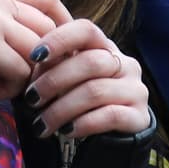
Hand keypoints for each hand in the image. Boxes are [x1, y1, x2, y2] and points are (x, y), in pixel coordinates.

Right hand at [0, 0, 72, 103]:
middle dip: (43, 60)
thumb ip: (7, 23)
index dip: (63, 24)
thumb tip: (50, 38)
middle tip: (24, 81)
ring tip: (0, 87)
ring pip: (37, 50)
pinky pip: (21, 70)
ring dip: (25, 77)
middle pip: (47, 27)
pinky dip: (11, 88)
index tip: (61, 51)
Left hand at [24, 19, 150, 139]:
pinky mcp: (140, 117)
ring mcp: (136, 90)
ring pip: (95, 91)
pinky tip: (66, 131)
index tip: (34, 56)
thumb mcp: (65, 79)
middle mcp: (125, 64)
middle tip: (32, 99)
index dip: (59, 39)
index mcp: (104, 47)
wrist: (110, 138)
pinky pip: (109, 115)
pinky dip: (82, 124)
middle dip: (53, 82)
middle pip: (90, 62)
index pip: (86, 30)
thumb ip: (51, 67)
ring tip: (42, 124)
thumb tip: (28, 65)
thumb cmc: (78, 101)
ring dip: (61, 109)